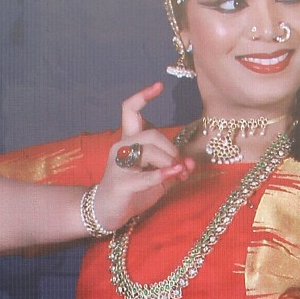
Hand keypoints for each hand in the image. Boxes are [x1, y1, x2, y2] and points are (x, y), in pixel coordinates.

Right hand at [90, 83, 194, 230]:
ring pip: (148, 150)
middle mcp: (121, 147)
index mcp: (128, 141)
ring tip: (178, 174)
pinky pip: (145, 176)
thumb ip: (173, 167)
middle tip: (180, 165)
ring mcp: (119, 164)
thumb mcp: (157, 178)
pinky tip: (174, 174)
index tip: (159, 86)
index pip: (130, 110)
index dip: (143, 96)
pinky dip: (162, 174)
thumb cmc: (133, 192)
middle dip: (171, 148)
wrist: (108, 212)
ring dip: (169, 161)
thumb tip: (191, 163)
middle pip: (150, 134)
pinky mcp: (121, 183)